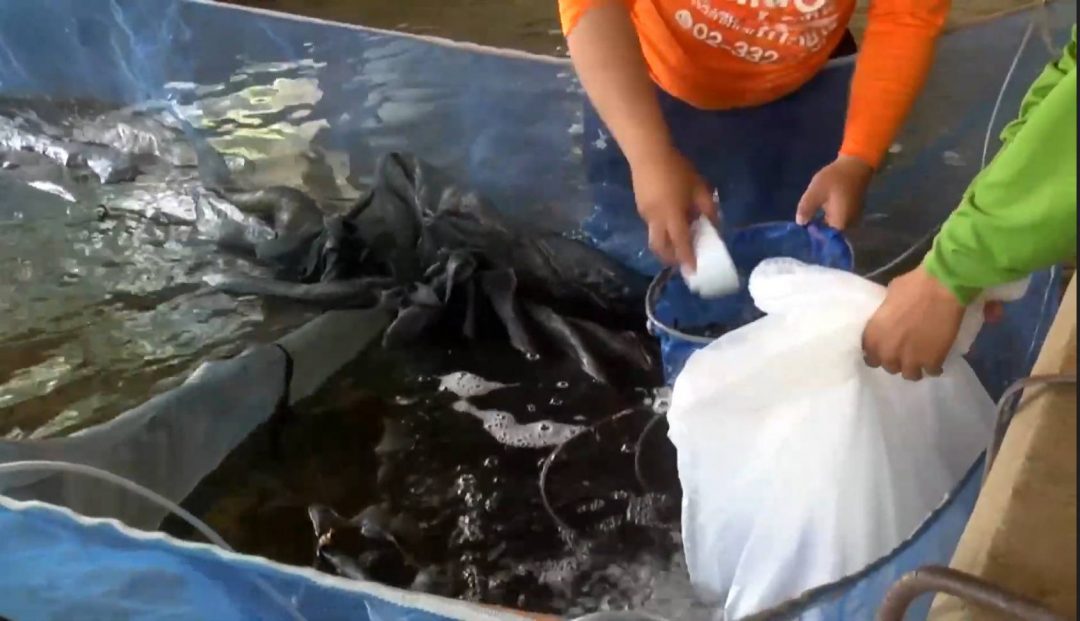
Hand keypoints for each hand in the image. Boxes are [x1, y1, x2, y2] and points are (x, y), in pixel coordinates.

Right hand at [630, 147, 715, 270]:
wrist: (648, 154)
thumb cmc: (677, 169)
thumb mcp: (699, 187)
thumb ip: (708, 208)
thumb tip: (714, 225)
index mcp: (672, 215)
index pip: (681, 243)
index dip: (687, 258)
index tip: (692, 272)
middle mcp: (656, 220)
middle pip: (660, 248)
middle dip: (671, 259)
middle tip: (682, 262)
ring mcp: (645, 215)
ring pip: (654, 238)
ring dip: (666, 245)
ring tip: (679, 243)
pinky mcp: (640, 208)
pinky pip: (652, 226)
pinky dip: (662, 232)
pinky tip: (670, 222)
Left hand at [796, 155, 873, 228]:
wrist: (855, 164)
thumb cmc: (835, 178)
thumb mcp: (815, 193)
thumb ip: (806, 209)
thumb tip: (800, 223)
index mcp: (840, 224)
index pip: (824, 238)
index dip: (812, 235)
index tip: (801, 230)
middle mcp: (849, 225)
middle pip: (829, 232)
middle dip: (816, 228)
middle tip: (803, 221)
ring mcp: (852, 218)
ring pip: (833, 224)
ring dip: (822, 220)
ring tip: (810, 215)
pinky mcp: (853, 211)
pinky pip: (838, 218)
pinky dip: (829, 214)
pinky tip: (820, 208)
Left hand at [862, 266, 965, 380]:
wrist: (941, 287)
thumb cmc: (913, 286)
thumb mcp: (888, 299)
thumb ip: (884, 316)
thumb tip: (889, 318)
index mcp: (873, 336)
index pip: (869, 357)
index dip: (878, 353)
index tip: (886, 350)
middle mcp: (887, 352)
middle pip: (889, 366)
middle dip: (897, 360)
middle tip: (906, 352)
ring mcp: (910, 359)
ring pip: (909, 374)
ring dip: (915, 367)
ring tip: (922, 358)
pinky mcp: (932, 361)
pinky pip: (931, 372)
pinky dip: (934, 367)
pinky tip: (937, 360)